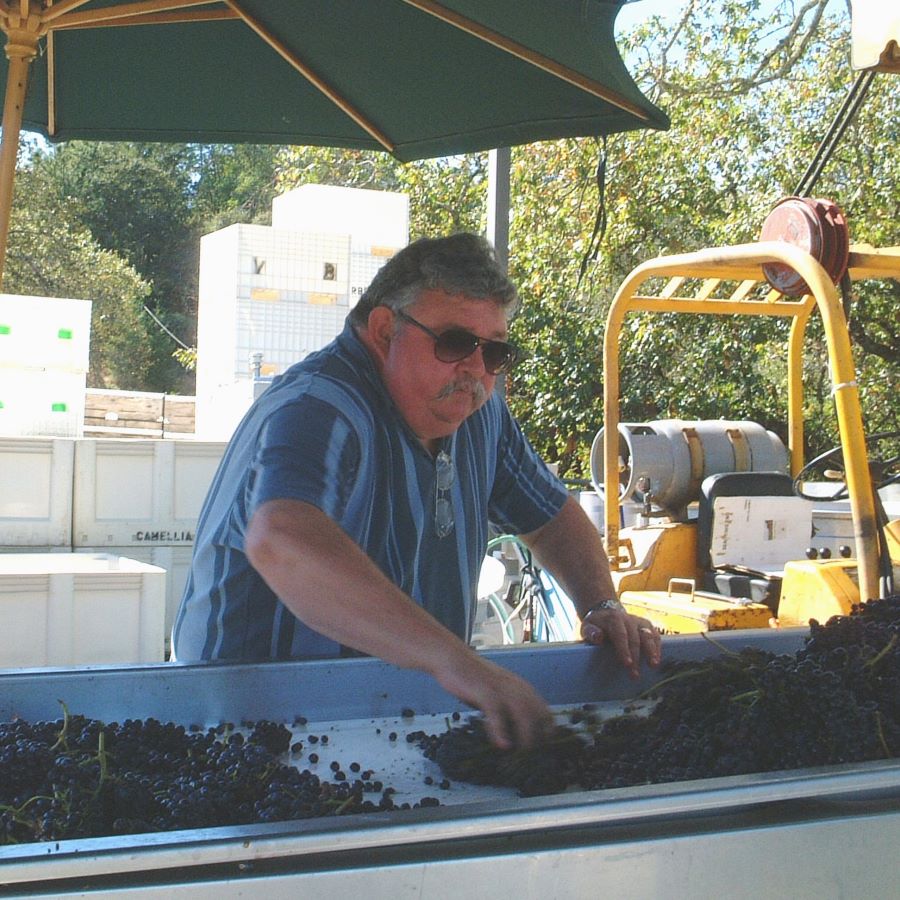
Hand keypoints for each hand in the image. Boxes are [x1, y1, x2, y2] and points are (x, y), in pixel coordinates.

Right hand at [434, 651, 553, 750]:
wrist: (453, 659)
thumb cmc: (473, 678)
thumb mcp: (497, 693)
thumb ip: (507, 709)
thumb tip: (514, 734)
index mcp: (522, 688)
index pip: (545, 712)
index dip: (547, 733)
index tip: (542, 751)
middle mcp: (517, 688)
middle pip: (538, 716)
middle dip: (539, 739)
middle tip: (532, 759)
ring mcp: (502, 689)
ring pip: (523, 715)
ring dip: (525, 737)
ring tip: (521, 756)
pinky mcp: (485, 692)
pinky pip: (496, 713)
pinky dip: (500, 731)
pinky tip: (501, 746)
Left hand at [580, 605, 661, 678]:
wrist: (606, 613)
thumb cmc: (596, 626)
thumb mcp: (588, 627)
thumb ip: (591, 632)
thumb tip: (598, 638)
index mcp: (614, 619)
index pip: (620, 634)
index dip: (624, 649)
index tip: (627, 663)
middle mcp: (628, 619)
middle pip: (635, 638)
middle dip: (636, 657)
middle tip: (635, 675)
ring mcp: (639, 622)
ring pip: (648, 635)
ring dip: (652, 651)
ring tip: (653, 665)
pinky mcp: (647, 626)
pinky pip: (655, 635)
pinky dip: (657, 647)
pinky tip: (658, 659)